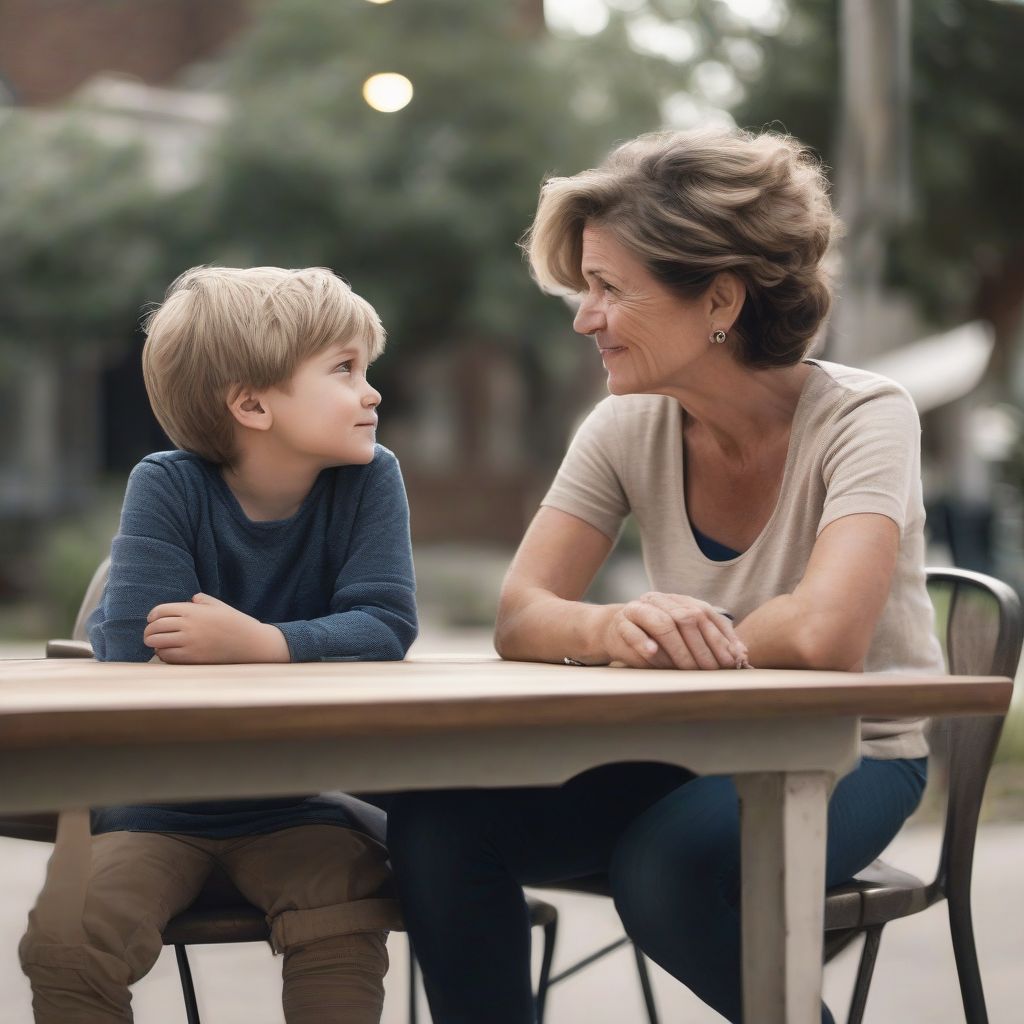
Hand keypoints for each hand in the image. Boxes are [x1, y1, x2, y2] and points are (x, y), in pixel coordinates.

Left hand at [143, 593, 289, 663]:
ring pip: (158, 643)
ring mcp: (189, 642)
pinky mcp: (192, 658)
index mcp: (192, 610)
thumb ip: (202, 600)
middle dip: (149, 631)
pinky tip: (166, 653)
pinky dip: (163, 654)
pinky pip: (168, 656)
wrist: (250, 643)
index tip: (151, 620)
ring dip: (153, 644)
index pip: (160, 611)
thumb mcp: (219, 605)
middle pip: (155, 627)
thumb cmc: (235, 622)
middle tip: (149, 635)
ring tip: (155, 645)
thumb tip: (191, 600)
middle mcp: (188, 626)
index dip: (152, 615)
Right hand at [602, 592, 748, 669]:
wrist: (614, 630)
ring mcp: (639, 610)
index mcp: (679, 600)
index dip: (720, 637)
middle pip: (686, 618)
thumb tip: (741, 655)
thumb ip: (710, 641)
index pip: (705, 614)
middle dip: (703, 647)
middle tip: (712, 670)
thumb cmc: (656, 637)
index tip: (732, 660)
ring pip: (662, 624)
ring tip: (688, 669)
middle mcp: (661, 600)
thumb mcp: (684, 638)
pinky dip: (644, 642)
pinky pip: (632, 632)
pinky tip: (654, 653)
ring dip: (678, 649)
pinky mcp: (620, 625)